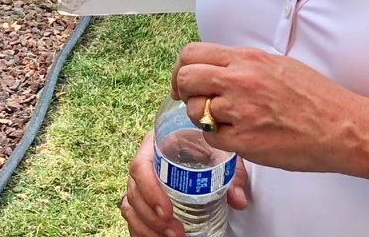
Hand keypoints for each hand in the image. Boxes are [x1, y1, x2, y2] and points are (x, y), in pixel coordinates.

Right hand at [122, 130, 250, 236]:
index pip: (140, 167)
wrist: (198, 141)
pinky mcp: (142, 195)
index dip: (150, 191)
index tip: (168, 212)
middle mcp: (143, 163)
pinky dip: (141, 229)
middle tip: (176, 232)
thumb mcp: (220, 153)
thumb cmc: (205, 144)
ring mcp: (140, 181)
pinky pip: (133, 214)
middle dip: (152, 217)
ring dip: (147, 226)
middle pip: (134, 192)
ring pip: (130, 206)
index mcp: (155, 145)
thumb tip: (237, 200)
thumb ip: (231, 174)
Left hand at [172, 44, 366, 173]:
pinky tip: (236, 135)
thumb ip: (243, 64)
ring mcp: (240, 111)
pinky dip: (218, 137)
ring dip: (203, 117)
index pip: (192, 53)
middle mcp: (239, 81)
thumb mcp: (277, 64)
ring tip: (223, 120)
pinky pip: (211, 137)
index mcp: (247, 59)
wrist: (341, 127)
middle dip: (184, 91)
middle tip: (193, 101)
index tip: (184, 81)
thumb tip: (217, 68)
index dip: (181, 68)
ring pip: (195, 110)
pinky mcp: (244, 141)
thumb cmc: (316, 97)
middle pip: (186, 79)